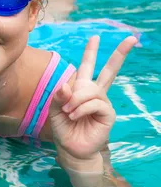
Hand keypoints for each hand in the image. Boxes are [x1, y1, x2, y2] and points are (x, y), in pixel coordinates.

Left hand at [49, 36, 137, 170]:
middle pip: (109, 71)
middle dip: (120, 54)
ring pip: (91, 90)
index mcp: (81, 89)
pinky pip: (95, 103)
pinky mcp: (108, 114)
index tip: (95, 37)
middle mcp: (95, 93)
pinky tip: (74, 116)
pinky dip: (81, 108)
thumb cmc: (63, 128)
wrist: (70, 149)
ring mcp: (103, 103)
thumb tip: (66, 85)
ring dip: (76, 100)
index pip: (87, 67)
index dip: (91, 52)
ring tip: (68, 112)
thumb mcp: (55, 110)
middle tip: (132, 39)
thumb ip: (58, 97)